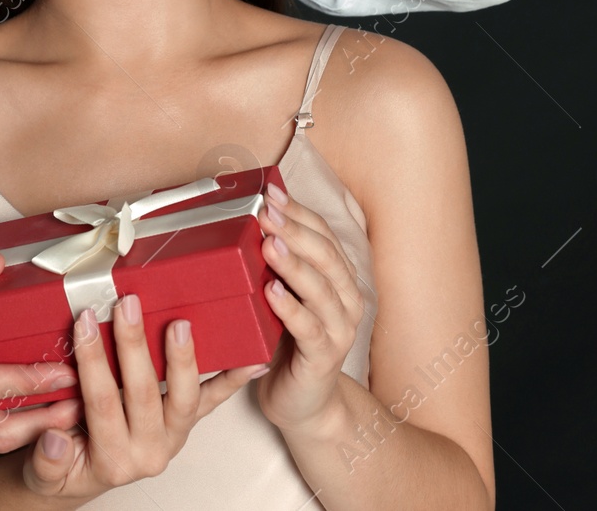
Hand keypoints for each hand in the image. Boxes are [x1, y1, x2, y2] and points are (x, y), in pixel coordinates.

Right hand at [21, 294, 263, 497]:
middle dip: (134, 346)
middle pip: (144, 393)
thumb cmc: (65, 469)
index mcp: (112, 459)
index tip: (84, 322)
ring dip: (184, 359)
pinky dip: (233, 379)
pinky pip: (213, 402)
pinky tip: (251, 360)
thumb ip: (47, 460)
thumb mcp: (43, 474)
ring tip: (180, 324)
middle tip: (127, 306)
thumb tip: (53, 439)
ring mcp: (172, 437)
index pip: (102, 402)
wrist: (85, 480)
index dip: (93, 361)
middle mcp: (149, 451)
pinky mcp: (186, 426)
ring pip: (185, 398)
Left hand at [253, 183, 365, 434]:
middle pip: (325, 256)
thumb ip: (276, 265)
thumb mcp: (283, 296)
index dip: (299, 212)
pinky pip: (309, 328)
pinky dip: (290, 309)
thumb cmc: (288, 342)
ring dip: (294, 264)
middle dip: (294, 230)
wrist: (304, 403)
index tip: (271, 192)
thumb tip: (250, 219)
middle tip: (266, 212)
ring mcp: (339, 329)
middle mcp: (347, 299)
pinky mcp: (324, 357)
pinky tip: (271, 292)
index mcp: (339, 278)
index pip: (323, 235)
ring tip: (269, 244)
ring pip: (320, 289)